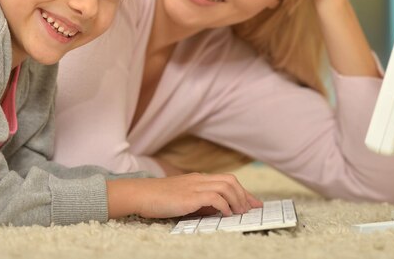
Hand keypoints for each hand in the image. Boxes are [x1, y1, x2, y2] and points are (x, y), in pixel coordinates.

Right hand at [107, 173, 261, 218]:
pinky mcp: (189, 196)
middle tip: (251, 209)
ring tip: (240, 213)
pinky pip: (215, 197)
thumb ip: (200, 202)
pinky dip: (224, 205)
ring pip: (226, 186)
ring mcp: (194, 186)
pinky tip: (226, 214)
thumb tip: (219, 210)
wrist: (140, 194)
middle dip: (244, 195)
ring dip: (237, 200)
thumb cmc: (159, 199)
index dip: (243, 191)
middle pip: (230, 180)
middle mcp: (198, 179)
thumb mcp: (183, 199)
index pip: (227, 180)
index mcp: (198, 179)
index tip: (253, 203)